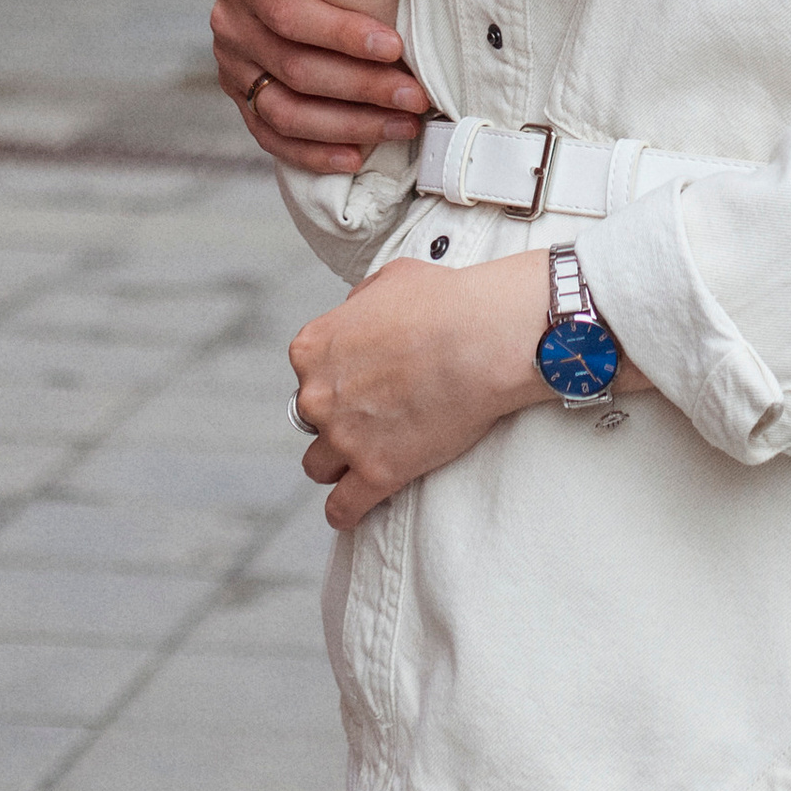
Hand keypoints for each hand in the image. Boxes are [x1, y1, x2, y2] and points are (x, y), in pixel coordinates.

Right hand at [212, 0, 434, 167]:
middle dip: (362, 87)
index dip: (342, 35)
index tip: (396, 46)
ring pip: (286, 111)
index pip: (289, 15)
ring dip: (349, 125)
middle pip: (295, 69)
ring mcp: (234, 64)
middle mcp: (230, 23)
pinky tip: (357, 156)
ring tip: (404, 126)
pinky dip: (314, 153)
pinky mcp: (245, 95)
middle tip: (417, 96)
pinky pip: (272, 135)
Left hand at [292, 251, 550, 528]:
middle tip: (378, 410)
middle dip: (338, 417)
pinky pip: (342, 508)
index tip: (367, 376)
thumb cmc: (446, 300)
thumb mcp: (389, 279)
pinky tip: (355, 507)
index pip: (307, 371)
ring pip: (319, 466)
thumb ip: (359, 303)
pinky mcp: (376, 473)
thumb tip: (354, 317)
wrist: (483, 338)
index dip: (339, 374)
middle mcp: (317, 395)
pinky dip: (345, 511)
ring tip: (370, 455)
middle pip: (312, 420)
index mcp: (313, 348)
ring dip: (340, 462)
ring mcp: (344, 438)